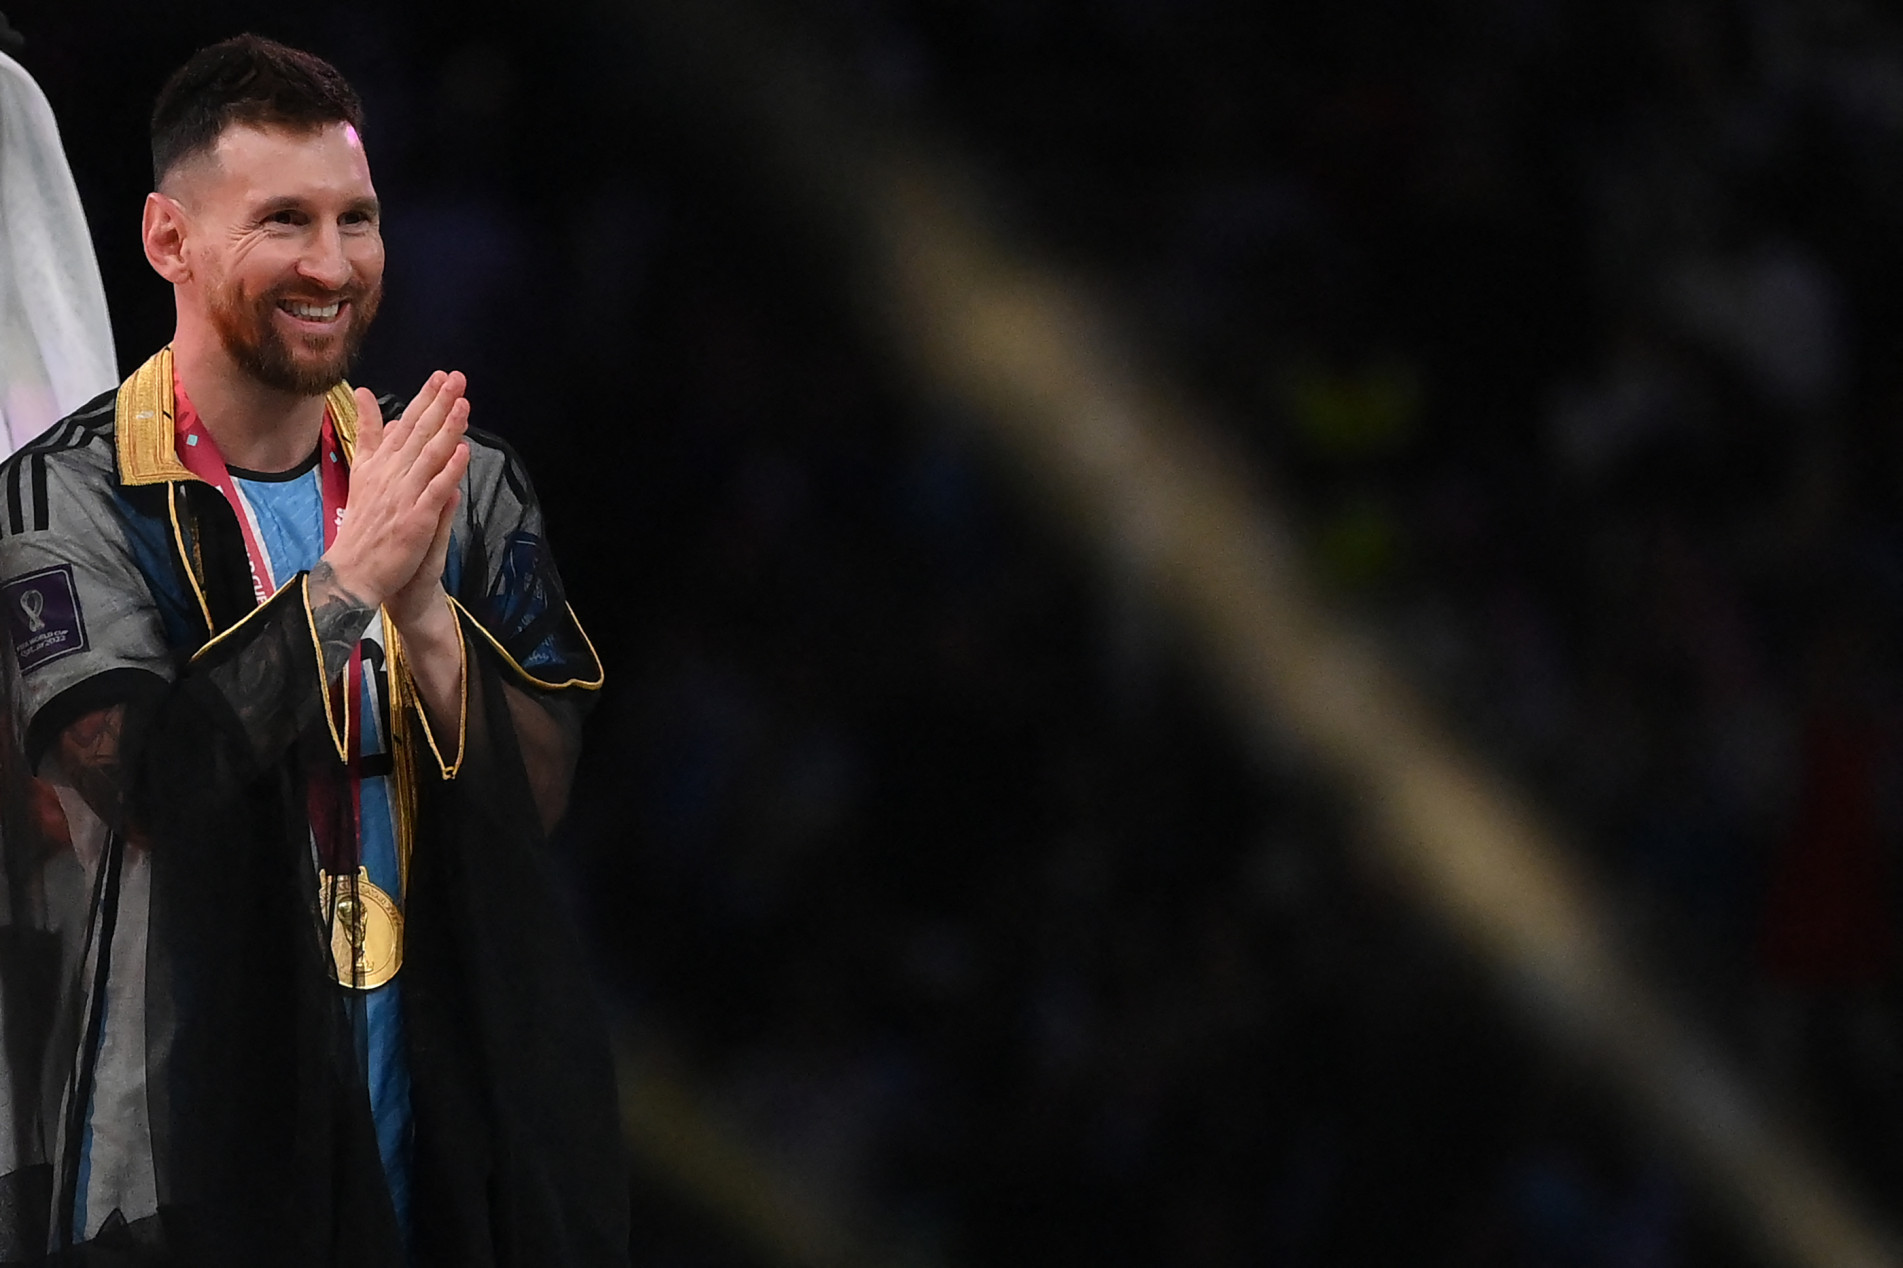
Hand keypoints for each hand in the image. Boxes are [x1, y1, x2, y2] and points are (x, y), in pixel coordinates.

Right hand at [320, 371, 469, 609]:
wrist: (353, 572)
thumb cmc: (364, 527)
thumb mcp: (362, 477)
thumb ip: (372, 443)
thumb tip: (387, 415)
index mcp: (378, 465)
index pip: (404, 425)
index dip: (423, 400)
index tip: (439, 377)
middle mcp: (390, 475)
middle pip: (417, 432)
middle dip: (438, 403)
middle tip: (456, 377)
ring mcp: (403, 496)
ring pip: (428, 455)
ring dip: (446, 428)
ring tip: (463, 403)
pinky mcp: (415, 519)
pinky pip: (435, 490)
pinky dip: (449, 470)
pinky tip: (463, 451)